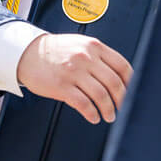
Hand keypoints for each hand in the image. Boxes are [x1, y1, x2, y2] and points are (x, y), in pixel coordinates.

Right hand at [16, 33, 131, 124]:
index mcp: (93, 47)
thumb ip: (99, 55)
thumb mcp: (80, 44)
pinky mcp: (62, 86)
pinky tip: (93, 116)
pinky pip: (83, 104)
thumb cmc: (54, 50)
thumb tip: (119, 75)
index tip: (133, 92)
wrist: (27, 53)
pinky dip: (92, 113)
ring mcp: (73, 72)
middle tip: (122, 108)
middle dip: (122, 100)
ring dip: (108, 110)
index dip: (131, 82)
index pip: (122, 65)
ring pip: (101, 95)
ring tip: (109, 115)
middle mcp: (85, 58)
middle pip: (114, 83)